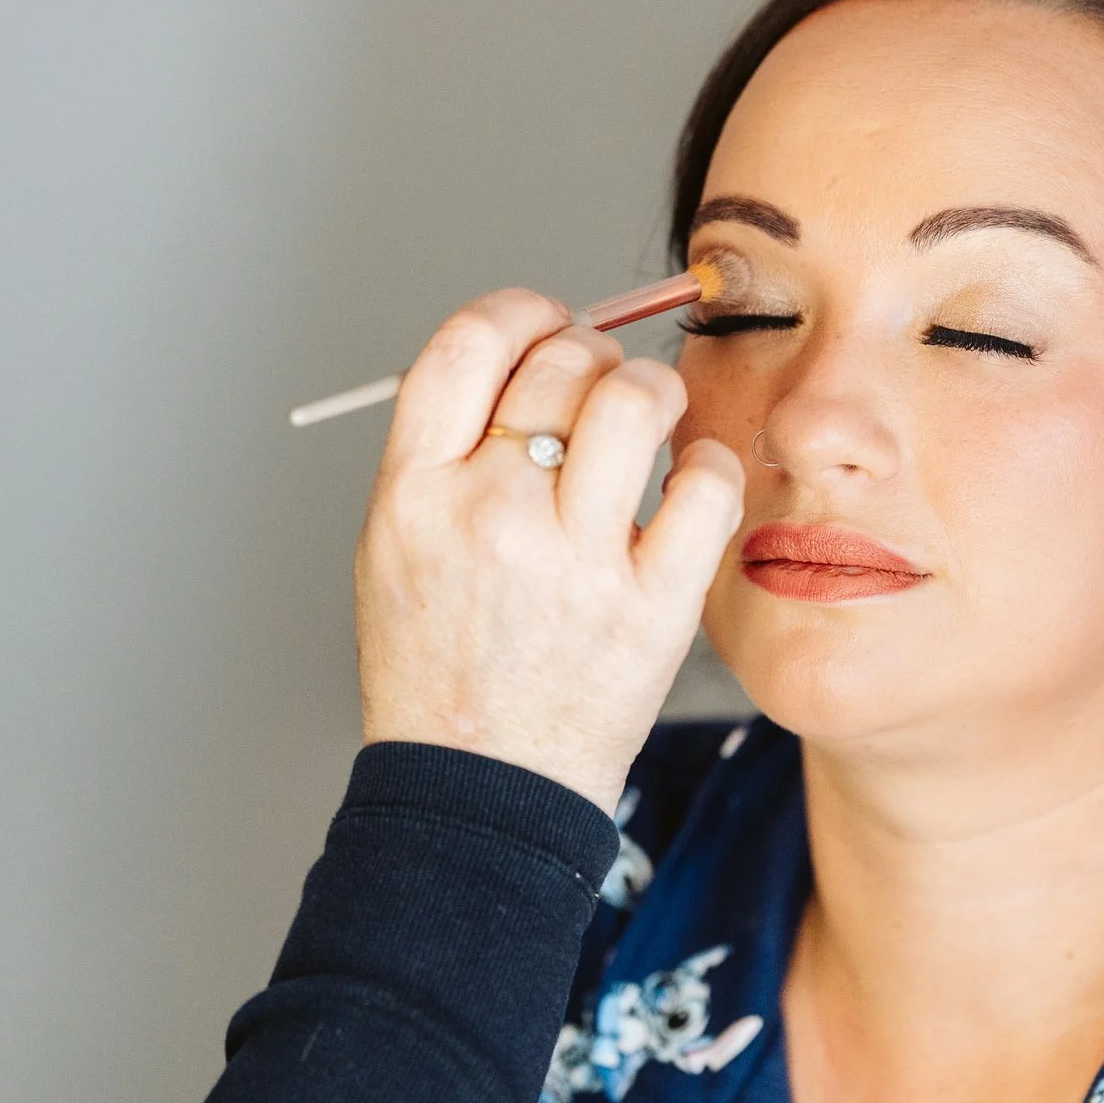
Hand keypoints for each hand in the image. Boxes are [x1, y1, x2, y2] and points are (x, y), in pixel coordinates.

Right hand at [354, 288, 744, 808]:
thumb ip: (441, 454)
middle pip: (557, 363)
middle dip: (592, 351)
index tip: (545, 320)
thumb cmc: (439, 669)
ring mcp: (573, 562)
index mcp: (413, 496)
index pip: (465, 345)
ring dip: (655, 388)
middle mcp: (488, 517)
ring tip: (655, 414)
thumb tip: (519, 359)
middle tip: (604, 380)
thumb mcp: (394, 549)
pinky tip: (692, 479)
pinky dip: (709, 464)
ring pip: (635, 401)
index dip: (517, 310)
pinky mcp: (649, 605)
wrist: (480, 792)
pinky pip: (704, 483)